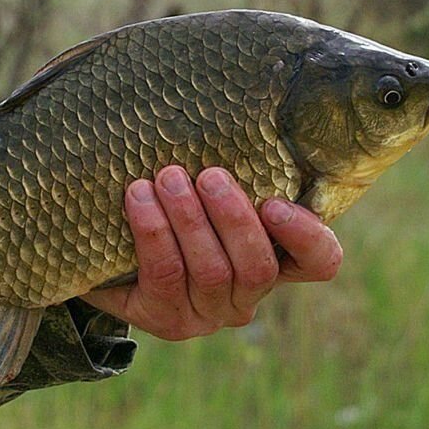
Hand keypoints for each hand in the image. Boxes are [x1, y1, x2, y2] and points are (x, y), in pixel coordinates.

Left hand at [80, 165, 341, 340]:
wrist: (110, 254)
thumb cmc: (171, 208)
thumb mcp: (205, 190)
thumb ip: (229, 171)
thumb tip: (241, 109)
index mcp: (274, 262)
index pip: (318, 262)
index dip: (305, 236)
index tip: (274, 202)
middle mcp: (246, 295)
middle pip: (257, 266)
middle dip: (232, 217)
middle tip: (208, 175)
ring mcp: (208, 313)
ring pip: (211, 271)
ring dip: (188, 220)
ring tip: (166, 178)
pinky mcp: (167, 319)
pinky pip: (164, 276)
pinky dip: (152, 233)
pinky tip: (138, 200)